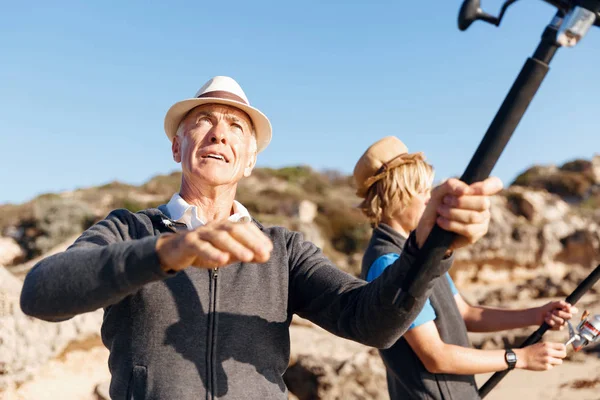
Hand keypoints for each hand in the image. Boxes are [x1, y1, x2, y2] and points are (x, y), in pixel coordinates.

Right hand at [155, 220, 272, 271]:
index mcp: (225, 226)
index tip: (270, 249)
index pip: (244, 227)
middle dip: (251, 241)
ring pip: (219, 237)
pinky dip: (212, 253)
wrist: (173, 251)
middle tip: (265, 253)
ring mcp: (201, 233)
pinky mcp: (188, 243)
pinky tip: (223, 260)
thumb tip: (267, 255)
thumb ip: (245, 253)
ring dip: (235, 247)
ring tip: (248, 257)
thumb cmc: (205, 251)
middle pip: (234, 229)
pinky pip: (201, 247)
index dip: (257, 237)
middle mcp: (214, 227)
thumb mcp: (227, 253)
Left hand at [415, 177, 502, 249]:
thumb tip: (466, 190)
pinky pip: (468, 229)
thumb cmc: (435, 206)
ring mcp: (481, 221)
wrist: (426, 228)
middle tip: (444, 201)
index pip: (495, 184)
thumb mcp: (438, 192)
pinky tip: (441, 222)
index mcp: (477, 192)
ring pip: (474, 216)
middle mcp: (483, 206)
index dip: (485, 186)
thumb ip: (451, 185)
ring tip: (440, 211)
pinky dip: (451, 224)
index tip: (467, 190)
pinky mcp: (475, 235)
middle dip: (460, 201)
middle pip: (484, 202)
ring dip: (452, 213)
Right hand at [515, 342, 566, 370]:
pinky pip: (552, 366)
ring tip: (548, 360)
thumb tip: (560, 350)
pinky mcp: (546, 367)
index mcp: (547, 345)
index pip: (562, 346)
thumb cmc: (530, 351)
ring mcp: (548, 360)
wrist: (521, 358)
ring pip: (560, 362)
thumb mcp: (540, 345)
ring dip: (555, 361)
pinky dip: (549, 365)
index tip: (560, 351)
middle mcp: (549, 352)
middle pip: (563, 354)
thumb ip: (550, 347)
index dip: (562, 349)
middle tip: (556, 357)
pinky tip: (542, 363)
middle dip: (561, 356)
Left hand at [534, 301, 576, 329]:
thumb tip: (568, 305)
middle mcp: (566, 317)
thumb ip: (560, 303)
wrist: (538, 315)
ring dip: (553, 317)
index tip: (565, 308)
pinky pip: (558, 326)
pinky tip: (546, 319)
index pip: (575, 310)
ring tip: (547, 314)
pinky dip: (551, 322)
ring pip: (562, 321)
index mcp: (566, 310)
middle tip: (553, 311)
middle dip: (560, 313)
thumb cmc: (546, 308)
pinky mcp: (559, 328)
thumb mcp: (552, 304)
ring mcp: (563, 323)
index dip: (571, 310)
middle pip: (569, 316)